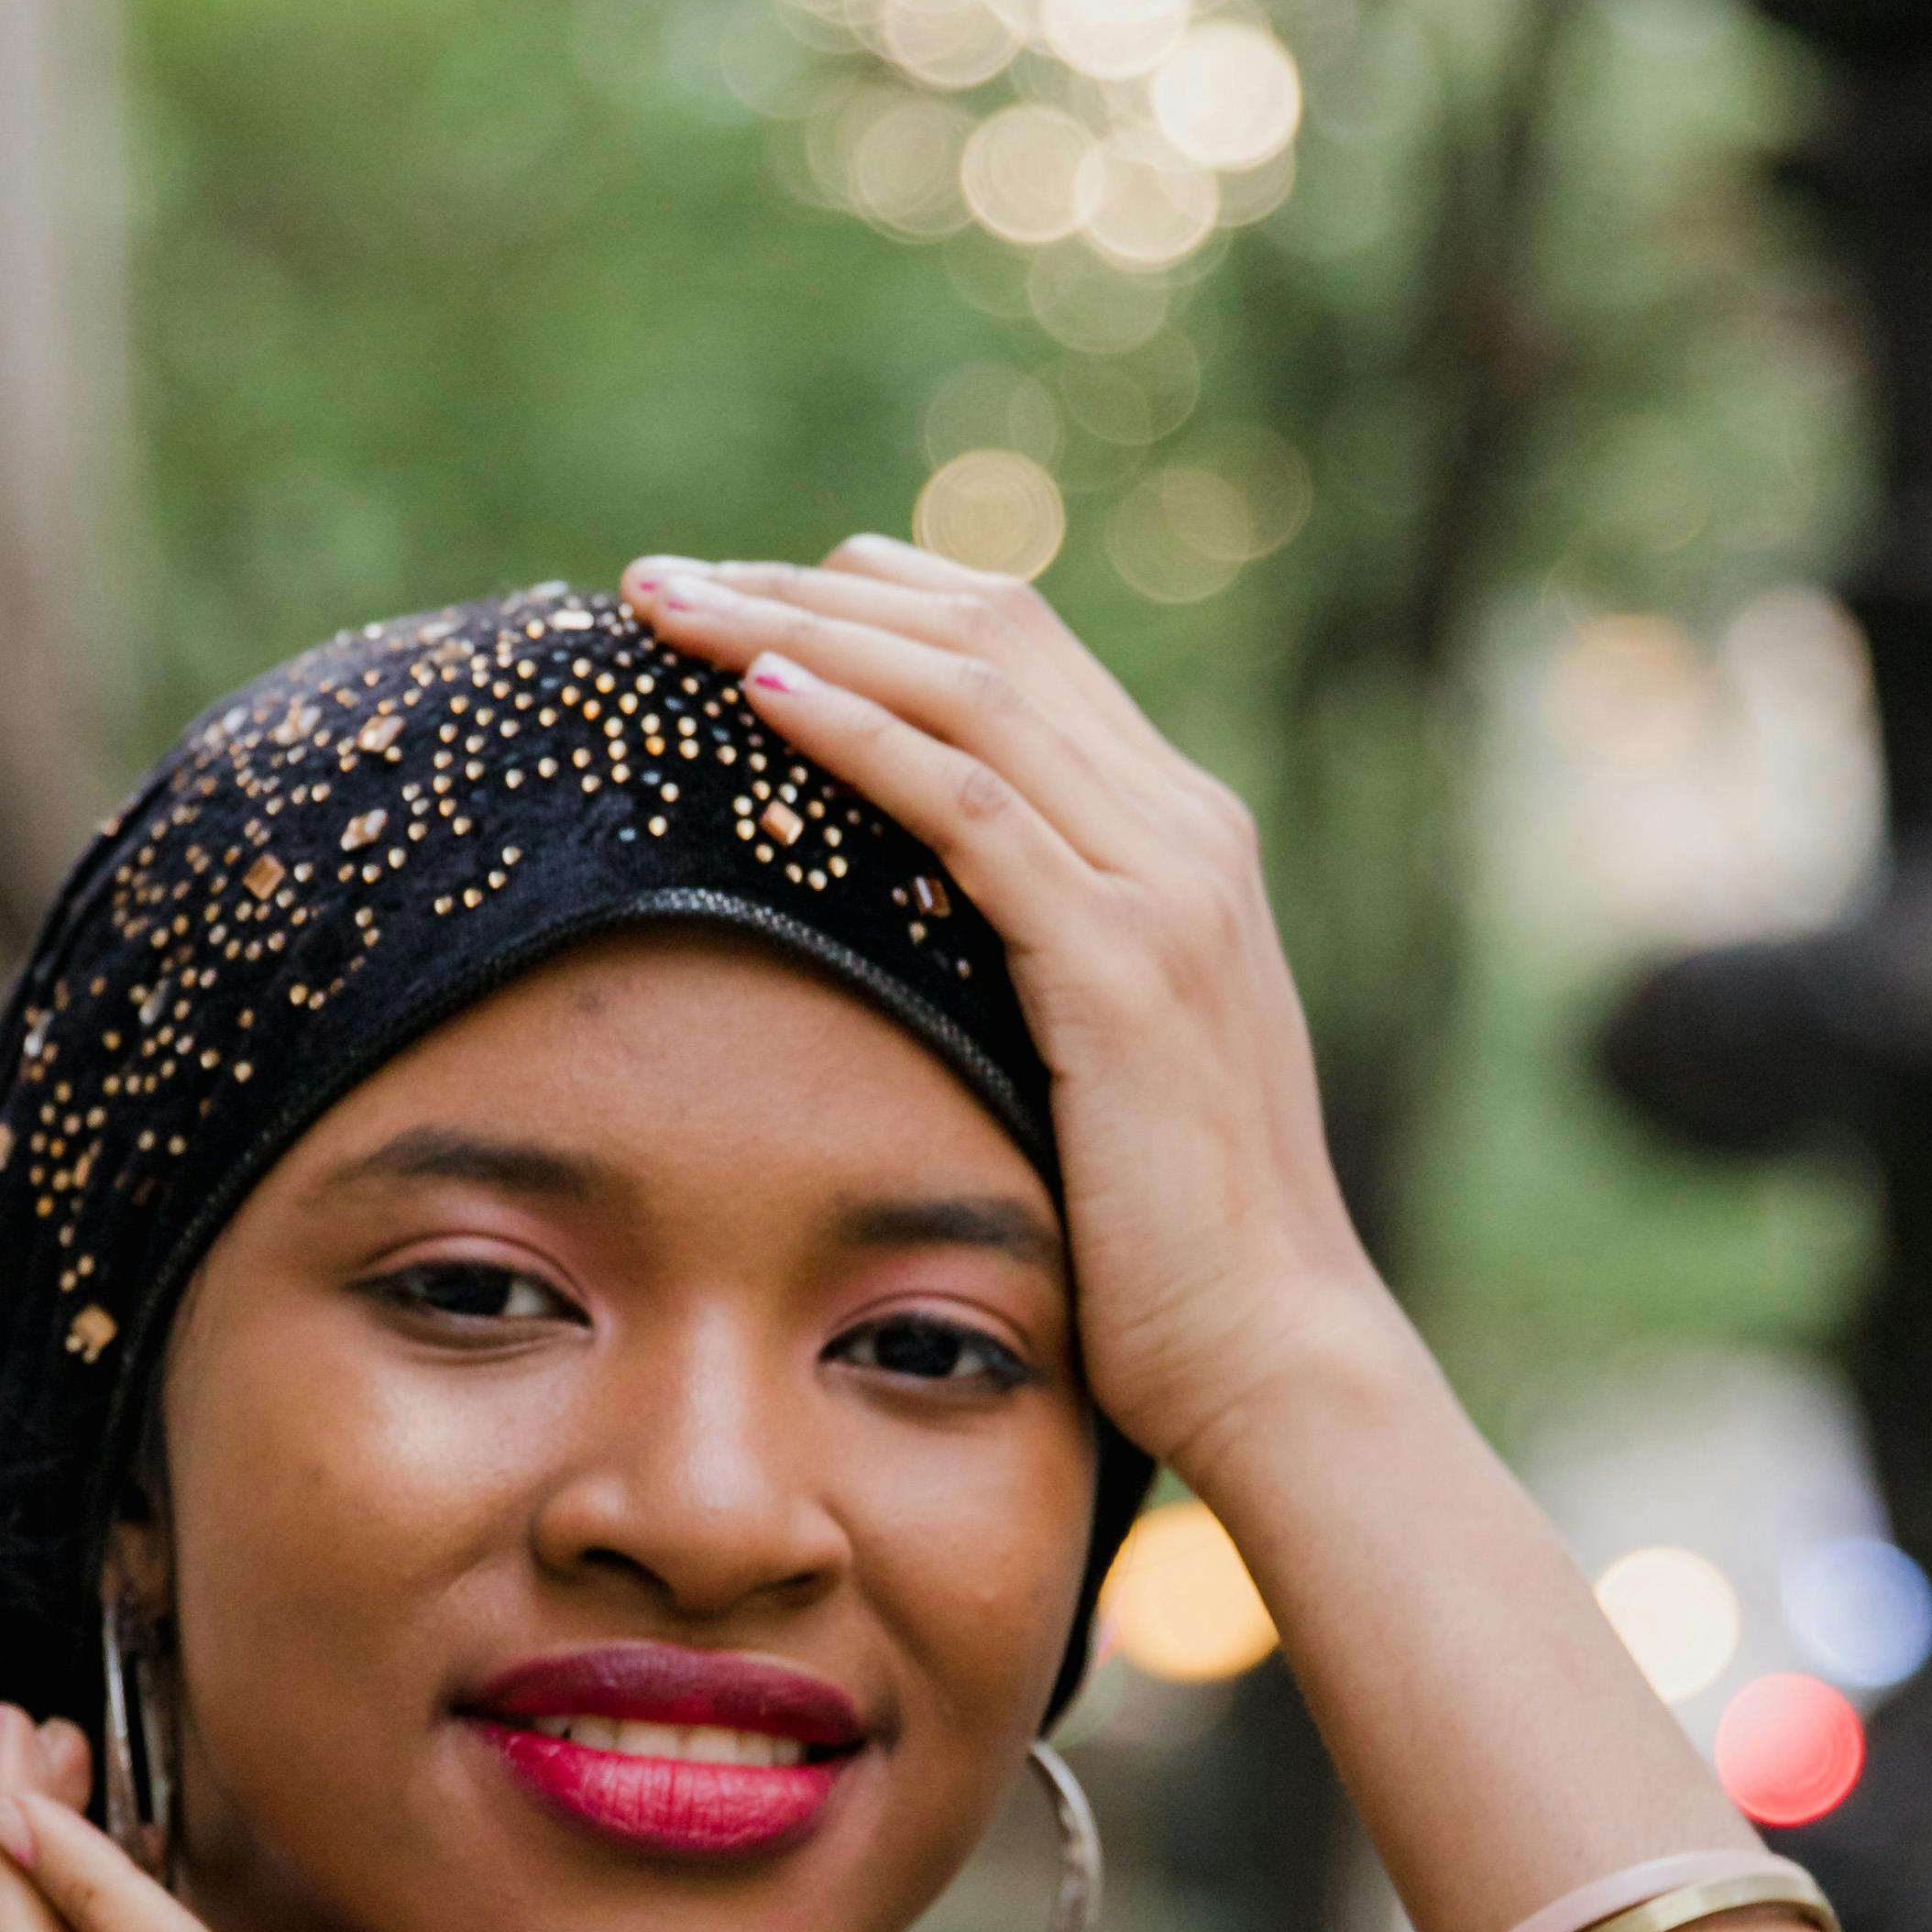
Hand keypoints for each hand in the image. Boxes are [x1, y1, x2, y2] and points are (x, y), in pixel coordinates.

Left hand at [625, 543, 1394, 1482]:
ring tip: (669, 608)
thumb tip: (892, 921)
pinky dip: (860, 736)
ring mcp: (1162, 888)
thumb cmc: (1163, 1235)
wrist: (1272, 1349)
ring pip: (965, 691)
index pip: (1014, 644)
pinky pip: (970, 807)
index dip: (864, 599)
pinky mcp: (1122, 966)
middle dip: (806, 587)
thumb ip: (1029, 957)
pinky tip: (760, 696)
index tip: (731, 602)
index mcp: (1177, 834)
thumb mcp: (1093, 1056)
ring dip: (802, 632)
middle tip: (658, 582)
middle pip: (979, 633)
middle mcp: (1182, 828)